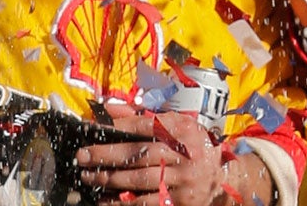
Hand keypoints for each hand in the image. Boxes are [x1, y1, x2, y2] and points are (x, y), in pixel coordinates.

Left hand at [78, 101, 223, 205]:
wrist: (223, 177)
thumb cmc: (193, 146)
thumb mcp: (175, 126)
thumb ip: (142, 117)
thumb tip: (108, 109)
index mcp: (182, 129)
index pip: (147, 124)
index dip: (121, 126)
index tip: (97, 128)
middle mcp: (183, 152)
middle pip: (139, 153)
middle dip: (107, 155)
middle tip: (83, 156)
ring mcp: (181, 178)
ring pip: (139, 179)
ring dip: (110, 179)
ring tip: (89, 176)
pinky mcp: (178, 200)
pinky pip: (145, 202)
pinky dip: (122, 203)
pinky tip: (105, 200)